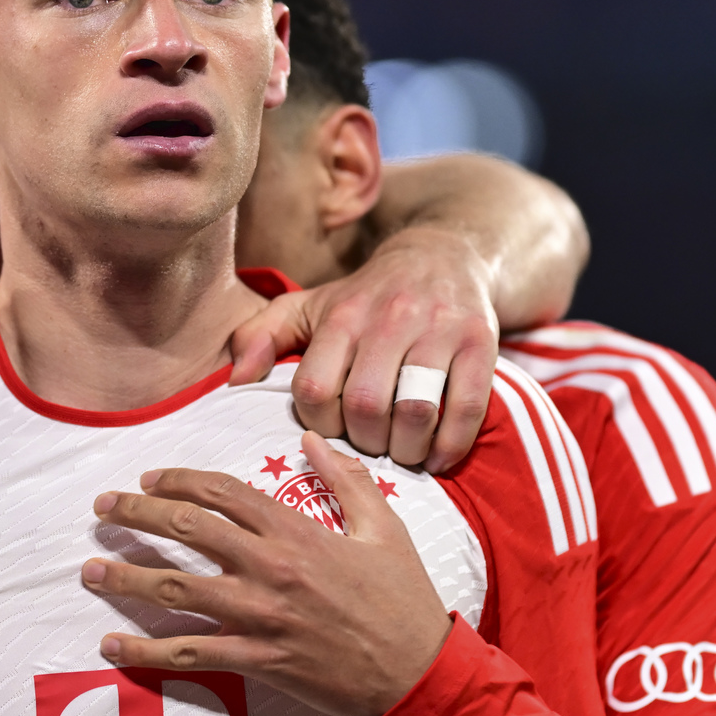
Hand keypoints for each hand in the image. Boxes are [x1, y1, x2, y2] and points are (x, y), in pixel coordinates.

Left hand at [84, 434, 451, 715]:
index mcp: (297, 530)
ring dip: (127, 576)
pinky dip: (146, 650)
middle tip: (103, 506)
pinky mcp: (257, 660)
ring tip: (89, 570)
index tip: (150, 476)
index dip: (179, 478)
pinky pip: (190, 653)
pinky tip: (111, 644)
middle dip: (137, 511)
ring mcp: (261, 615)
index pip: (223, 491)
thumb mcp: (384, 527)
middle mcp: (270, 567)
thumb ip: (345, 479)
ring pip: (177, 588)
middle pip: (187, 528)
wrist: (419, 673)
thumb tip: (314, 438)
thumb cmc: (404, 600)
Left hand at [230, 228, 498, 471]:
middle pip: (367, 405)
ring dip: (406, 449)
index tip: (332, 426)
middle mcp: (389, 320)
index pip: (316, 389)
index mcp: (342, 316)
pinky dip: (451, 445)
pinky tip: (437, 457)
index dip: (320, 422)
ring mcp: (439, 330)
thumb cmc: (364, 297)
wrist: (441, 257)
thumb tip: (234, 380)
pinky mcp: (480, 342)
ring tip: (401, 453)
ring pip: (416, 410)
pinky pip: (468, 408)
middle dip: (364, 441)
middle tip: (369, 445)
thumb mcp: (307, 306)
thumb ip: (261, 336)